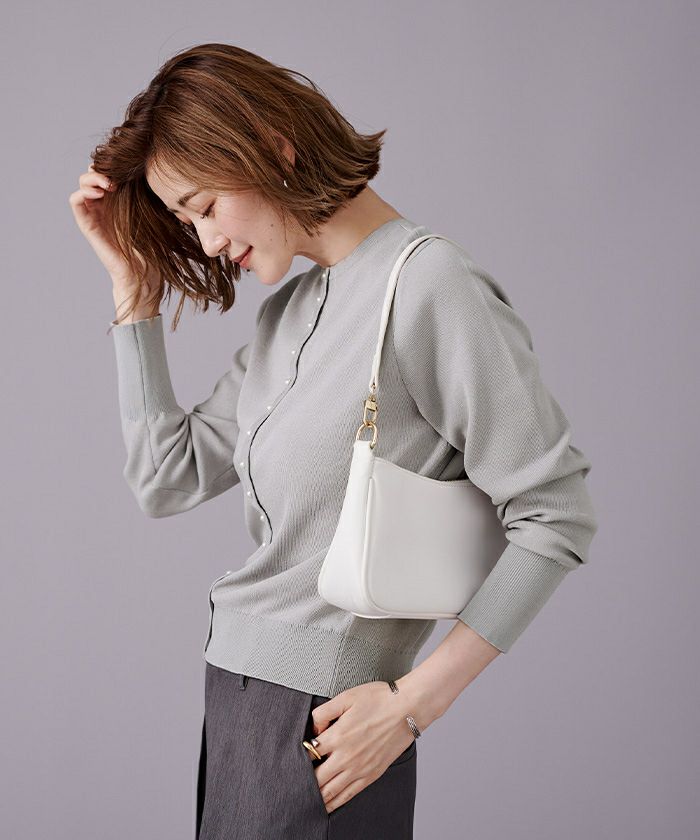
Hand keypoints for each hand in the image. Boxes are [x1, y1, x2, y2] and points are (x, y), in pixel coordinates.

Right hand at [68, 163, 158, 291]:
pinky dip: (82, 191)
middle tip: (117, 175)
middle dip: (103, 167)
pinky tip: (99, 193)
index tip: (129, 167)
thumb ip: (149, 195)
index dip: (114, 164)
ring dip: (92, 177)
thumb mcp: (155, 215)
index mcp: (121, 200)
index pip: (110, 171)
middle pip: (94, 172)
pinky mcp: (88, 225)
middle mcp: (106, 204)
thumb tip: (156, 171)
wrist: (145, 274)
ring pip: (83, 183)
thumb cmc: (154, 247)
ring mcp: (95, 214)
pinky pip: (75, 201)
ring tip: (109, 184)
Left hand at [309, 680, 419, 813]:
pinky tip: (327, 805)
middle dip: (304, 781)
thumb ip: (324, 712)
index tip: (296, 756)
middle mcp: (346, 756)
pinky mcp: (371, 775)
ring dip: (315, 797)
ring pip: (330, 791)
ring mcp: (359, 769)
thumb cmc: (378, 699)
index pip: (309, 753)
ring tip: (305, 799)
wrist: (407, 709)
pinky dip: (334, 803)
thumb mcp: (346, 697)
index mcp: (338, 735)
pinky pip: (348, 795)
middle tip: (295, 783)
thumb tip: (313, 729)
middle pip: (316, 778)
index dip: (300, 756)